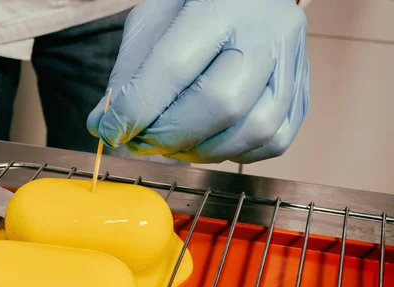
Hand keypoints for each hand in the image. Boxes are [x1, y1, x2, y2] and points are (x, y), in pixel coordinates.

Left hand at [87, 0, 309, 163]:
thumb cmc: (195, 4)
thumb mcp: (152, 19)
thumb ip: (128, 72)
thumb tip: (103, 125)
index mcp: (223, 4)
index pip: (174, 67)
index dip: (137, 109)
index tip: (111, 131)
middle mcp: (268, 31)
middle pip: (221, 104)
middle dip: (170, 136)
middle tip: (141, 141)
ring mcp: (293, 63)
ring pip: (252, 130)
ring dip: (200, 152)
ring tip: (172, 144)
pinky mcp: (301, 91)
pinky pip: (273, 141)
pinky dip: (233, 153)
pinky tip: (207, 141)